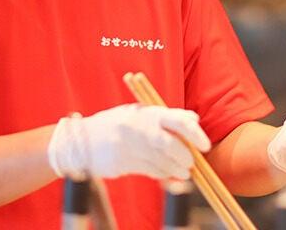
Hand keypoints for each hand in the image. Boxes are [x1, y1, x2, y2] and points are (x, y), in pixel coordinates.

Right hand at [47, 104, 210, 179]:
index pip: (176, 120)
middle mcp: (136, 127)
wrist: (81, 139)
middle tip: (191, 163)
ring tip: (183, 172)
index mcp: (144, 112)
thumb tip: (193, 118)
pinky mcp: (120, 163)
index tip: (205, 146)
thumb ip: (165, 116)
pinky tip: (165, 173)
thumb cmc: (116, 125)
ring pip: (160, 161)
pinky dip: (161, 173)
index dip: (194, 133)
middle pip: (169, 144)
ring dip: (175, 169)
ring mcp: (127, 145)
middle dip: (184, 156)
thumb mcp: (138, 113)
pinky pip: (149, 171)